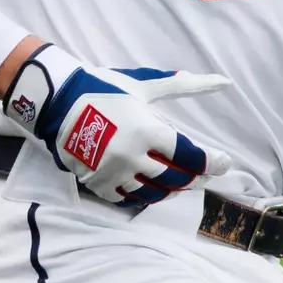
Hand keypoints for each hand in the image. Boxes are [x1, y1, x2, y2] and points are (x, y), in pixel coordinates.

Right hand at [1, 44, 233, 207]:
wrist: (58, 102)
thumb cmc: (105, 89)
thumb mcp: (144, 85)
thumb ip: (183, 85)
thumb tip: (224, 81)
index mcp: (148, 131)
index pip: (190, 156)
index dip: (212, 162)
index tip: (224, 162)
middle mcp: (134, 157)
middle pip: (177, 179)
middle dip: (196, 178)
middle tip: (205, 173)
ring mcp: (115, 174)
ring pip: (155, 194)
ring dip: (173, 190)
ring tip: (181, 182)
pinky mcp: (99, 184)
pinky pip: (129, 200)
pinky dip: (145, 195)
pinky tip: (153, 186)